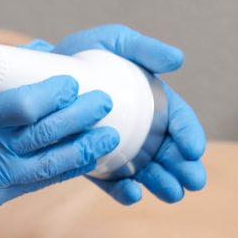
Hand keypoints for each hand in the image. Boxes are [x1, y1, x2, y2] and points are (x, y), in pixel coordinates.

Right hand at [0, 75, 116, 237]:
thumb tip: (38, 50)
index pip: (21, 106)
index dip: (54, 95)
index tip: (75, 82)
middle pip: (42, 136)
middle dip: (80, 119)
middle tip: (103, 104)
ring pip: (48, 166)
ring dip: (83, 150)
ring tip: (108, 136)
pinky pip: (36, 183)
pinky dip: (63, 169)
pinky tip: (84, 158)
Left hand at [29, 24, 206, 203]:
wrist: (43, 75)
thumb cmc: (84, 54)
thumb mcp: (114, 42)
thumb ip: (144, 49)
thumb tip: (178, 60)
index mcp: (154, 102)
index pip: (178, 120)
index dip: (190, 134)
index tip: (194, 149)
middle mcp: (142, 130)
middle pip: (169, 151)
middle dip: (184, 168)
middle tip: (194, 181)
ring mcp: (120, 149)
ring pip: (147, 171)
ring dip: (162, 183)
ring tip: (173, 194)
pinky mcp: (97, 162)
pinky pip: (113, 181)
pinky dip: (124, 191)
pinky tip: (133, 195)